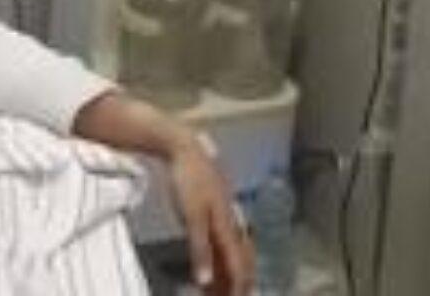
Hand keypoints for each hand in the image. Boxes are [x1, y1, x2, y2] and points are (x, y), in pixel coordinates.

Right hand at [71, 92, 253, 294]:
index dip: (246, 278)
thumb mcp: (205, 207)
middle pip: (241, 258)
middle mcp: (228, 217)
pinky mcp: (196, 210)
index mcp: (231, 217)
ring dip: (227, 281)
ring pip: (227, 253)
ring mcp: (214, 214)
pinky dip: (203, 261)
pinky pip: (201, 241)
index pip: (245, 255)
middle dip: (240, 284)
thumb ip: (209, 231)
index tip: (243, 293)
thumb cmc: (193, 178)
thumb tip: (209, 253)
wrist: (184, 148)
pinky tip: (202, 280)